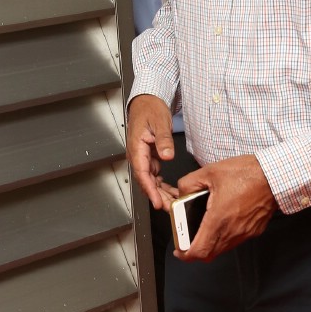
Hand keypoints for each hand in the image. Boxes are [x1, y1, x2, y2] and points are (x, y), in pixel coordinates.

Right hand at [126, 94, 175, 209]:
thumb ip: (163, 140)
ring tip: (174, 204)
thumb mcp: (159, 122)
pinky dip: (162, 185)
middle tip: (170, 209)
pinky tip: (172, 192)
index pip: (142, 174)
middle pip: (147, 182)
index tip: (158, 202)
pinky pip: (155, 176)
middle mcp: (138, 155)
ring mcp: (143, 158)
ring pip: (151, 181)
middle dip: (157, 197)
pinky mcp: (150, 158)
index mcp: (137, 148)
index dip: (150, 190)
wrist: (147, 102)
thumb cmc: (150, 109)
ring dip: (161, 193)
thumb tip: (167, 155)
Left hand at [175, 155, 276, 260]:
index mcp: (219, 219)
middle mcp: (232, 231)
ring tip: (204, 229)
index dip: (186, 255)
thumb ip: (189, 184)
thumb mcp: (210, 172)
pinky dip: (224, 238)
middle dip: (195, 251)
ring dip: (211, 245)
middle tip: (188, 241)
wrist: (275, 176)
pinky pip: (235, 241)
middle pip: (209, 255)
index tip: (179, 250)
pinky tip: (222, 222)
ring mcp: (244, 233)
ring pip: (222, 249)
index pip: (200, 251)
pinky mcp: (254, 231)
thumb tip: (182, 195)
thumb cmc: (248, 173)